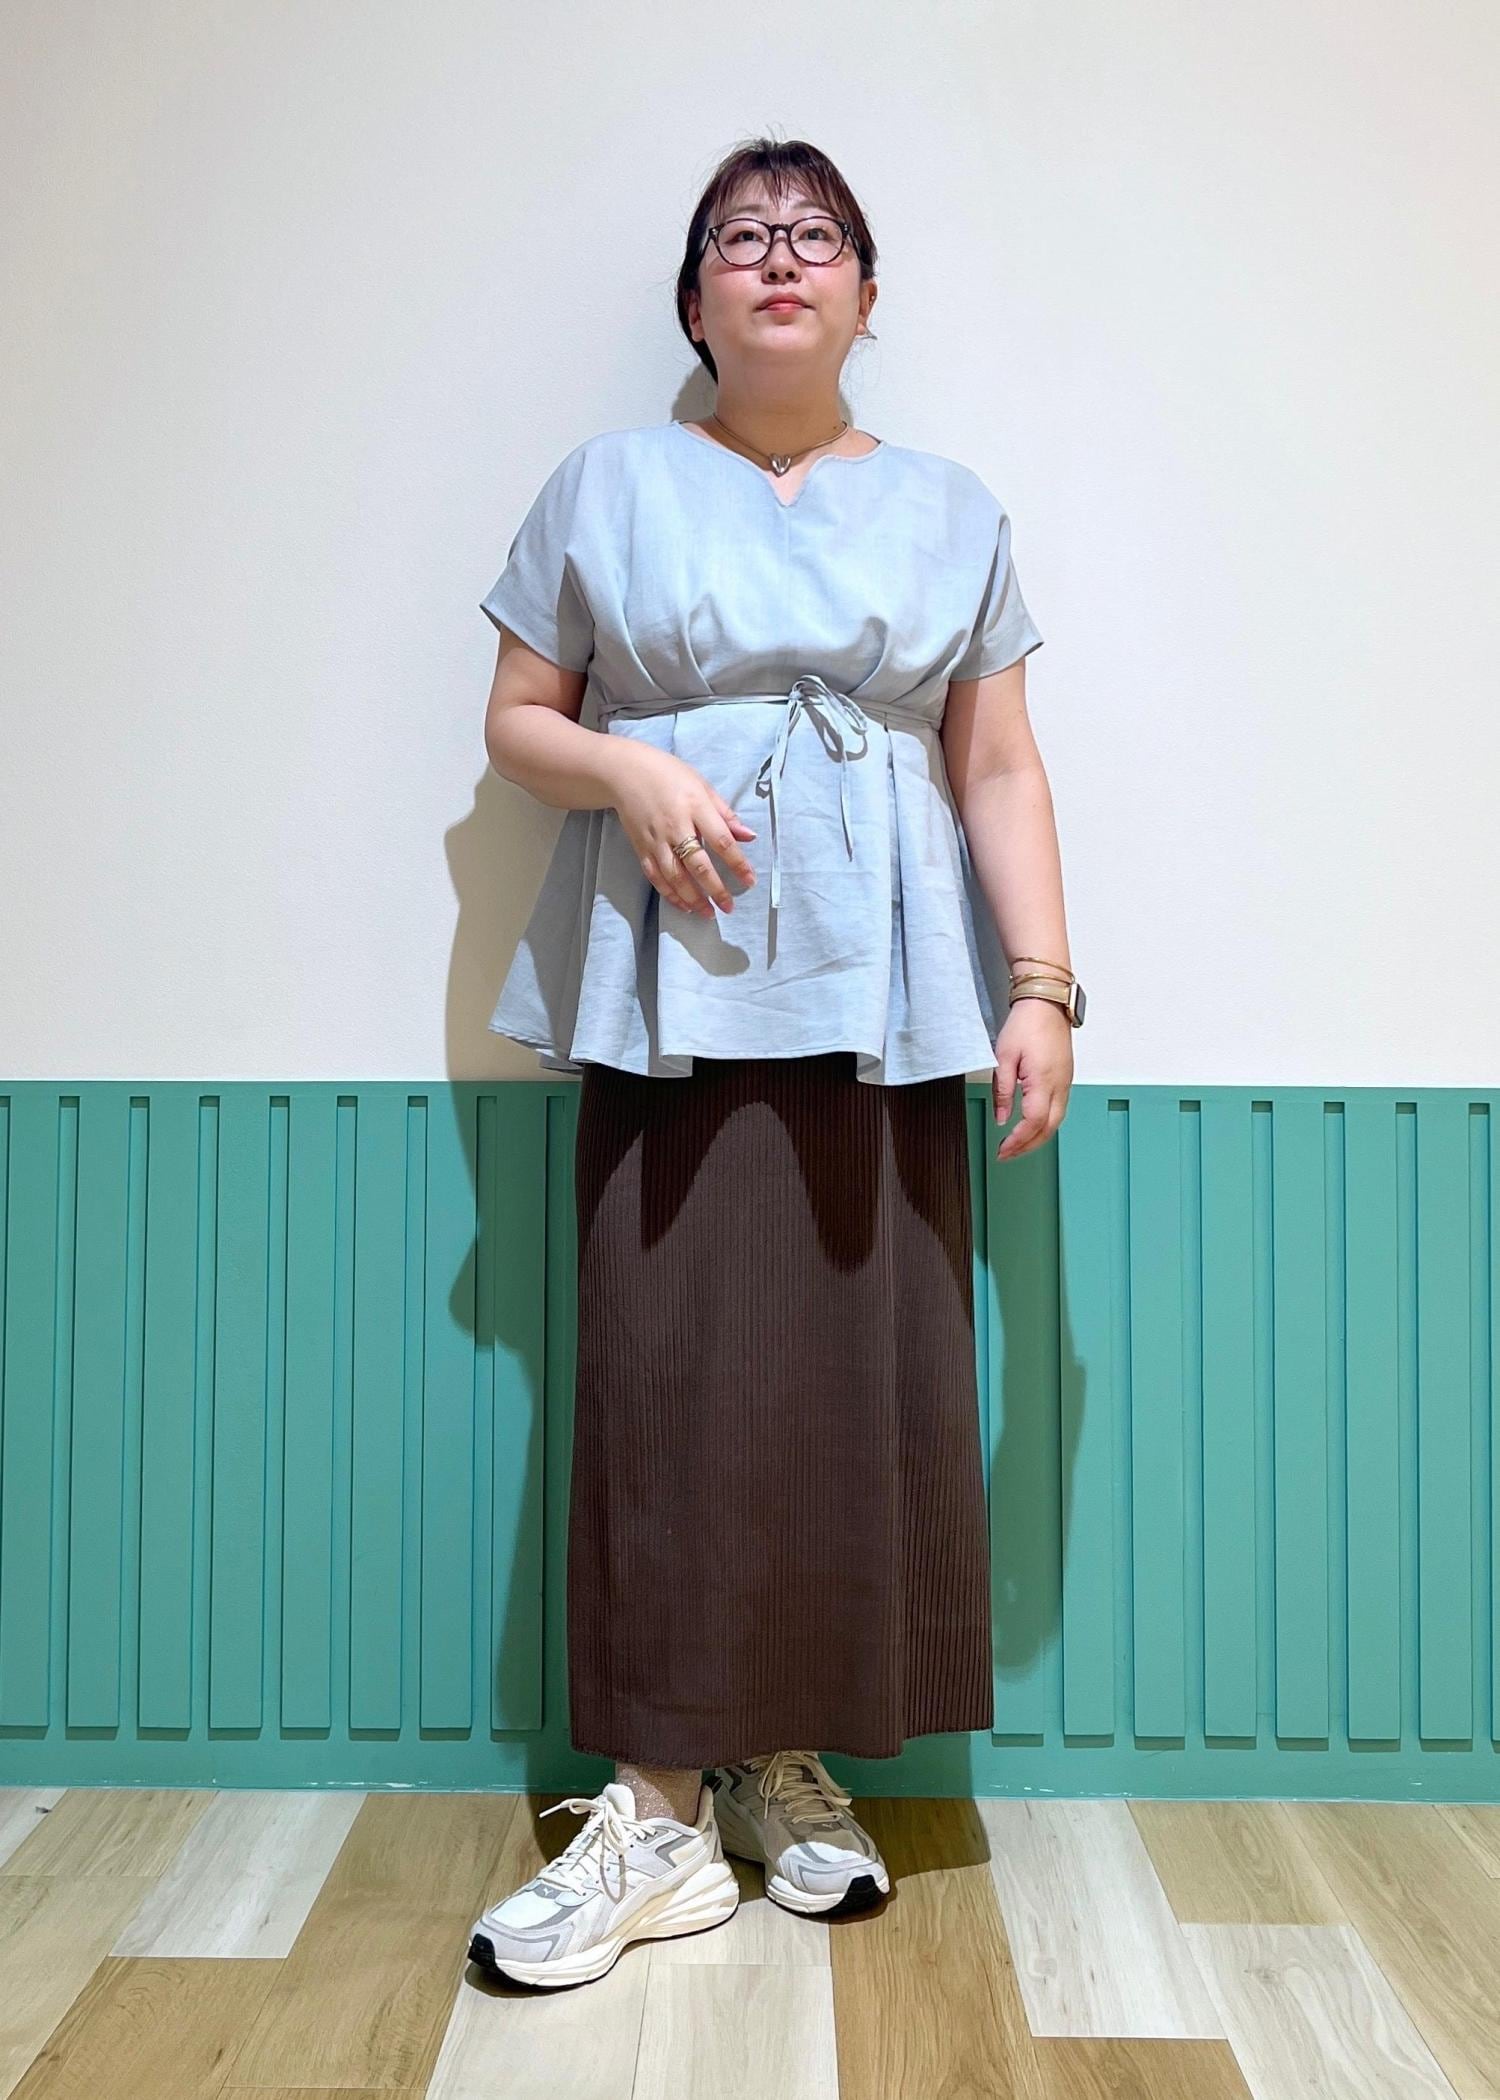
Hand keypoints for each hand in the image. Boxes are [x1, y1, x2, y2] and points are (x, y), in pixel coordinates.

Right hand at [608, 743, 757, 918]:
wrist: (625, 772)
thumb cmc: (669, 775)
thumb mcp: (702, 785)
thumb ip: (725, 813)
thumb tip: (749, 836)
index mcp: (695, 807)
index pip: (721, 841)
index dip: (737, 864)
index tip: (750, 881)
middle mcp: (675, 826)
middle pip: (697, 864)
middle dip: (715, 889)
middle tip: (728, 907)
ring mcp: (656, 839)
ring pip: (675, 876)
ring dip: (692, 898)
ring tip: (707, 913)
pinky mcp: (641, 848)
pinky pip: (656, 876)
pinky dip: (669, 894)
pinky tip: (683, 905)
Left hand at [992, 997, 1073, 1160]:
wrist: (1046, 1004)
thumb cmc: (1026, 1024)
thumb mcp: (1004, 1057)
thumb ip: (1002, 1090)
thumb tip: (1002, 1118)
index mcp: (1044, 1080)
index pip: (1034, 1122)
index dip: (1018, 1140)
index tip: (1002, 1149)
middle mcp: (1060, 1085)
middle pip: (1049, 1128)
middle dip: (1028, 1146)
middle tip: (1007, 1154)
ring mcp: (1066, 1082)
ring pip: (1056, 1121)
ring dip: (1037, 1137)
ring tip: (1016, 1145)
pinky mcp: (1065, 1078)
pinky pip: (1059, 1109)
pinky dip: (1045, 1124)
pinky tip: (1031, 1125)